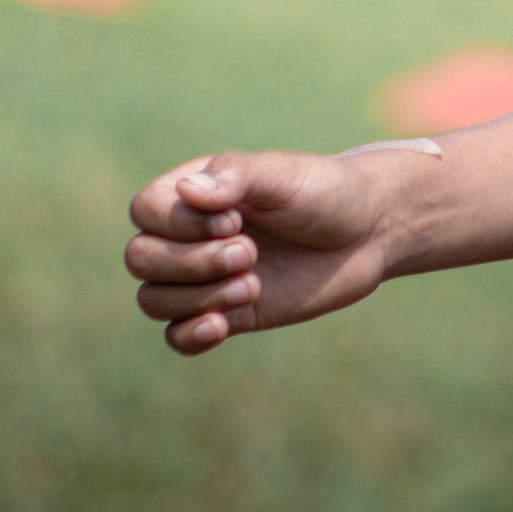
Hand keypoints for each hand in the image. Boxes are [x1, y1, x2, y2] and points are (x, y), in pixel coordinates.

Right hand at [125, 150, 392, 355]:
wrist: (370, 231)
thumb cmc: (325, 192)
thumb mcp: (284, 175)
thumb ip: (237, 176)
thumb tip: (187, 189)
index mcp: (194, 194)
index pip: (144, 211)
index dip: (179, 223)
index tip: (235, 219)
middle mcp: (190, 236)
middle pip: (141, 259)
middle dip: (192, 262)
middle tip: (251, 252)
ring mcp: (205, 277)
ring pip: (154, 299)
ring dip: (197, 297)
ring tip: (253, 284)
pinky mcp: (226, 312)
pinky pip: (177, 336)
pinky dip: (190, 335)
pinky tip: (222, 325)